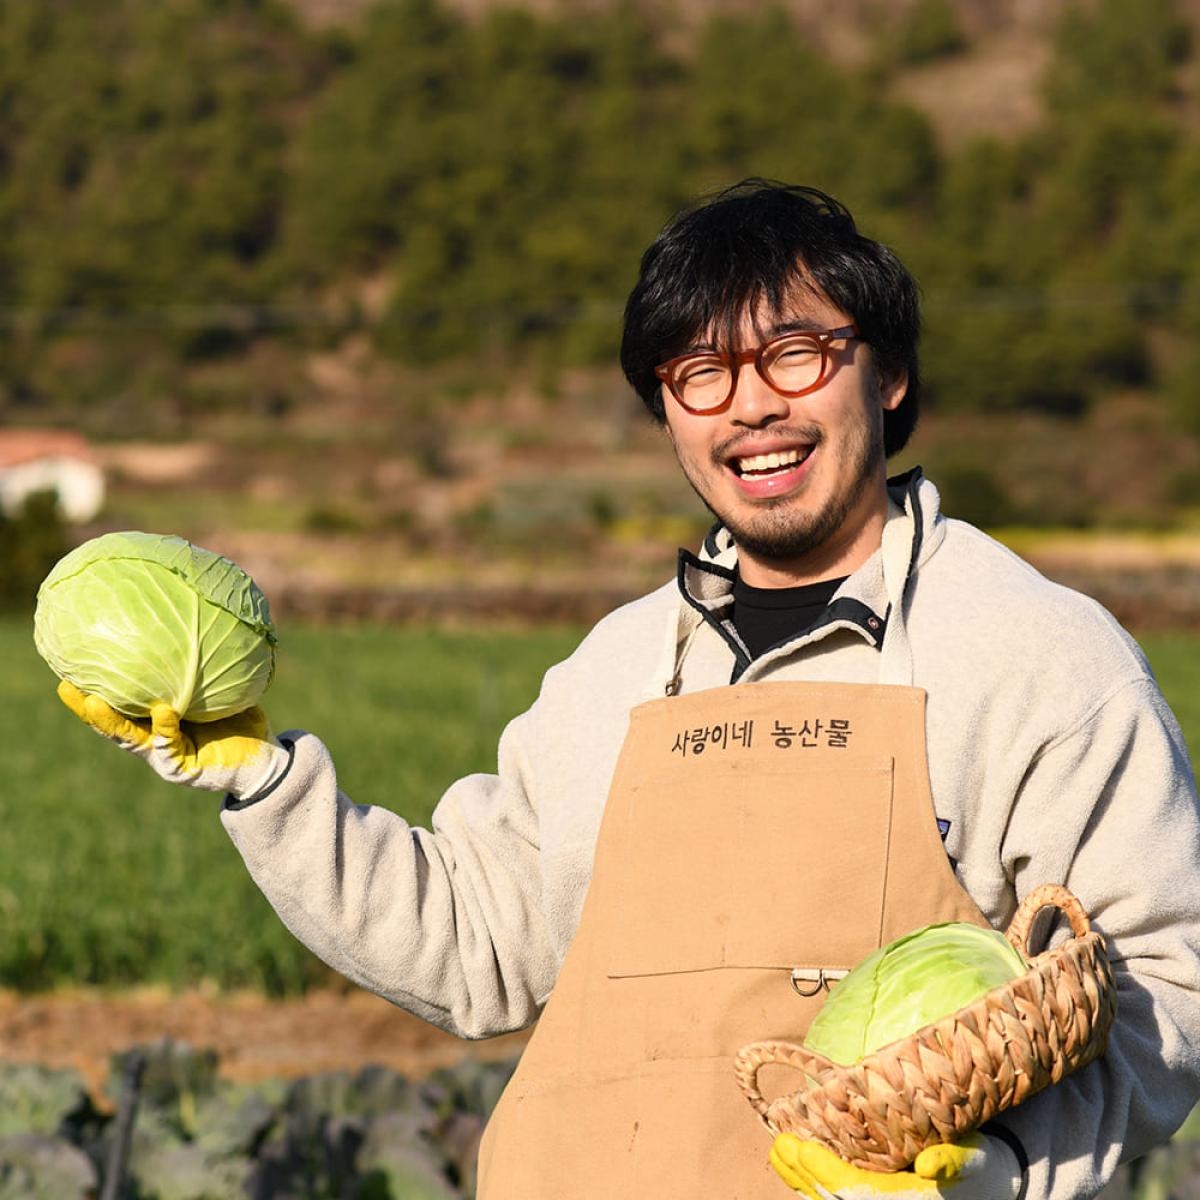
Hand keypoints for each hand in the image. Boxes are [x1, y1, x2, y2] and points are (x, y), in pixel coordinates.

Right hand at [57, 681, 291, 801]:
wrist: (265, 759)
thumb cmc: (240, 722)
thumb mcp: (221, 690)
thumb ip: (207, 667)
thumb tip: (204, 620)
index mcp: (158, 721)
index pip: (121, 704)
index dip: (96, 689)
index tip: (72, 667)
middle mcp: (154, 739)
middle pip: (112, 723)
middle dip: (86, 706)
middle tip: (63, 684)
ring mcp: (165, 756)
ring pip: (129, 739)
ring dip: (109, 722)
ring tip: (93, 703)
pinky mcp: (181, 769)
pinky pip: (169, 745)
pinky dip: (164, 728)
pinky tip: (162, 711)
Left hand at [769, 1132, 1021, 1199]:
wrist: (987, 1186)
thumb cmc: (978, 1166)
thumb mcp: (972, 1158)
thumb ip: (953, 1159)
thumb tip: (931, 1165)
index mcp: (908, 1199)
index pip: (859, 1193)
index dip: (827, 1173)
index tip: (802, 1150)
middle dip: (806, 1176)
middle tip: (779, 1146)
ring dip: (802, 1181)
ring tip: (778, 1153)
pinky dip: (814, 1187)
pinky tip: (794, 1169)